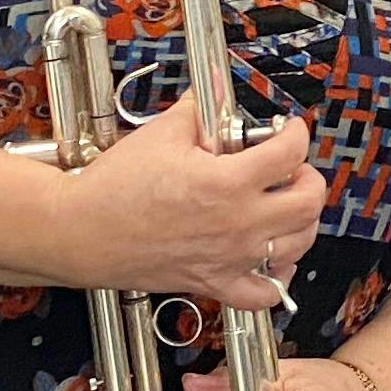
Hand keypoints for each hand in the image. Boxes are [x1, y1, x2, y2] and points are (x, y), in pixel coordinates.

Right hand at [64, 100, 320, 313]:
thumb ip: (198, 111)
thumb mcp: (160, 133)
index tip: (288, 130)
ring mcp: (229, 258)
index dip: (295, 134)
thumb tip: (215, 95)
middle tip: (292, 168)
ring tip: (286, 204)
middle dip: (308, 178)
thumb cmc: (114, 188)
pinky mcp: (213, 283)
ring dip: (301, 222)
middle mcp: (237, 225)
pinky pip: (264, 294)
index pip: (290, 153)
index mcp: (227, 183)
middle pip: (307, 203)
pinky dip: (278, 278)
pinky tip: (273, 259)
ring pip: (297, 246)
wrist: (81, 232)